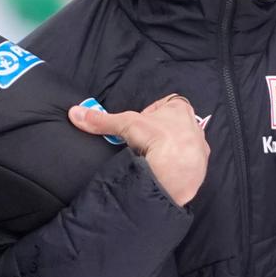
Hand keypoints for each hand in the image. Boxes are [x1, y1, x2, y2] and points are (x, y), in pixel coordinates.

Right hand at [72, 94, 208, 205]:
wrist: (177, 169)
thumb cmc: (155, 138)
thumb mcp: (124, 124)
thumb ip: (101, 119)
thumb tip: (75, 113)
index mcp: (180, 108)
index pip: (166, 104)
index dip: (150, 114)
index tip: (139, 124)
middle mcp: (194, 125)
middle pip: (174, 125)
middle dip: (160, 132)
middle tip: (143, 142)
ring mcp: (199, 147)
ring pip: (182, 144)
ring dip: (170, 150)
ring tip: (153, 158)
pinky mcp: (201, 167)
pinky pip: (189, 163)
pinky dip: (176, 166)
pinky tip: (163, 171)